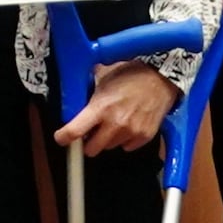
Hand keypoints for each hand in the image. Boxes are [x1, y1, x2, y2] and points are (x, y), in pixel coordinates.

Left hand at [59, 62, 176, 156]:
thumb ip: (87, 91)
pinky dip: (125, 139)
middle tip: (91, 130)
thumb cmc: (132, 73)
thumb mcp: (103, 77)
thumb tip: (73, 97)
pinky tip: (128, 123)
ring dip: (108, 139)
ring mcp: (131, 132)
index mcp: (100, 107)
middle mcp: (115, 123)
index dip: (63, 137)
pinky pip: (127, 147)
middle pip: (91, 149)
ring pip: (109, 148)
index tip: (62, 138)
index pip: (74, 131)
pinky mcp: (144, 137)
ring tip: (115, 120)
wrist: (161, 77)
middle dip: (88, 141)